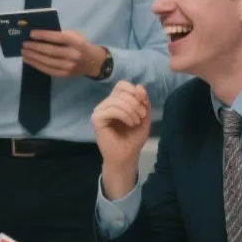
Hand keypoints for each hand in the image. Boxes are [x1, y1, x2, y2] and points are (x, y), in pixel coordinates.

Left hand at [21, 29, 106, 78]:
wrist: (93, 62)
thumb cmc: (80, 45)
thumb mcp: (74, 35)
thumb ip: (60, 34)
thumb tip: (38, 34)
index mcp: (76, 42)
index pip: (57, 38)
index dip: (43, 36)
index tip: (31, 33)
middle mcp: (73, 55)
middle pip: (50, 51)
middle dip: (35, 47)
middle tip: (24, 44)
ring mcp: (68, 67)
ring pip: (47, 62)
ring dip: (33, 57)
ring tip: (23, 52)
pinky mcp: (64, 75)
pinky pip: (48, 70)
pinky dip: (37, 65)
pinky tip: (29, 60)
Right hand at [91, 82, 150, 198]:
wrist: (127, 156)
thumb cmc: (133, 138)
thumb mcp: (144, 117)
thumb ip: (143, 101)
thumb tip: (139, 86)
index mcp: (115, 102)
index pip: (122, 85)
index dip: (134, 91)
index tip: (143, 104)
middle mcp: (106, 104)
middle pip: (121, 92)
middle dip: (136, 103)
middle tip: (142, 117)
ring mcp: (99, 111)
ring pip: (117, 100)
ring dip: (131, 110)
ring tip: (136, 122)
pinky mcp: (96, 119)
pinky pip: (112, 109)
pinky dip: (124, 115)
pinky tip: (129, 124)